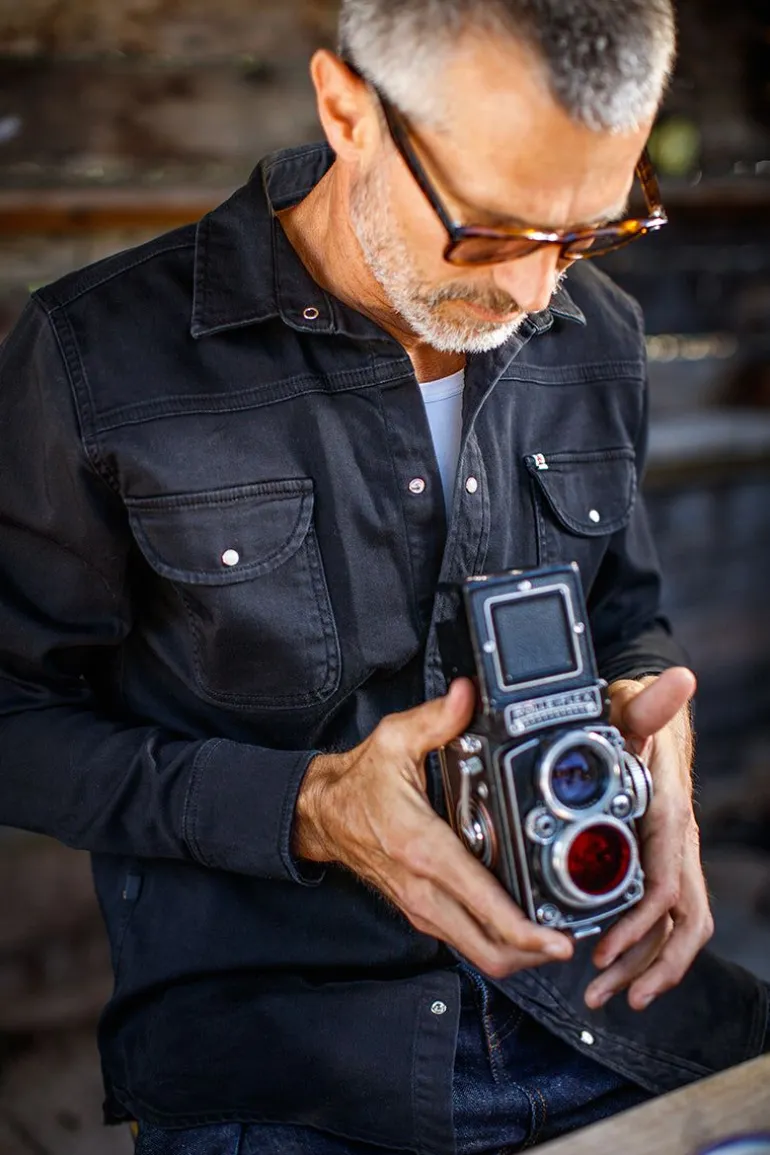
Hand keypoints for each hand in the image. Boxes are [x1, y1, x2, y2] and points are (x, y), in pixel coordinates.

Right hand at [294, 679, 573, 978]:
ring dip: (517, 953)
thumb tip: (468, 695)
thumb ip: (437, 718)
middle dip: (533, 954)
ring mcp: (420, 907)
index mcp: (423, 849)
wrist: (320, 814)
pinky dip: (494, 941)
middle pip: (487, 950)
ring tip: (552, 936)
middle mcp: (423, 889)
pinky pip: (462, 941)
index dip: (526, 930)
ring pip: (476, 953)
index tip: (559, 938)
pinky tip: (518, 924)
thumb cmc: (357, 783)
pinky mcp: (419, 911)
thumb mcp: (393, 740)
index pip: (482, 905)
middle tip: (570, 942)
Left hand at [585, 667, 713, 1010]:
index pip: (663, 886)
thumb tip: (678, 679)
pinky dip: (645, 944)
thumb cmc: (637, 713)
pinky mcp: (658, 858)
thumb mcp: (634, 706)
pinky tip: (617, 963)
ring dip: (646, 966)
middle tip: (610, 997)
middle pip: (682, 924)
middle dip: (650, 967)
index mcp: (669, 817)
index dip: (638, 927)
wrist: (650, 710)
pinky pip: (663, 914)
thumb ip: (650, 702)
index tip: (605, 953)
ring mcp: (670, 854)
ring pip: (675, 927)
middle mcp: (677, 842)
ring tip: (608, 997)